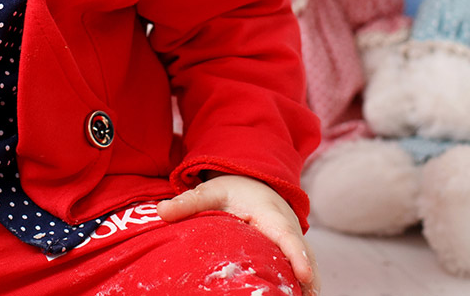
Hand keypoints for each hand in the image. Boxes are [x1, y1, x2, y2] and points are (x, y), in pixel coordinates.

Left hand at [157, 174, 318, 294]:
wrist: (256, 183)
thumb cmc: (234, 190)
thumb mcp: (210, 192)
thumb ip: (188, 203)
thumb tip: (161, 212)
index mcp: (272, 216)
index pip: (287, 237)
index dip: (297, 256)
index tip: (305, 274)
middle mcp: (290, 231)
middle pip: (305, 259)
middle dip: (308, 281)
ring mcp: (296, 245)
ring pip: (309, 269)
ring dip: (307, 287)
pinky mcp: (295, 255)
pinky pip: (304, 274)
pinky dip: (302, 287)